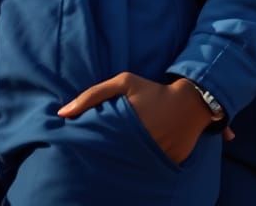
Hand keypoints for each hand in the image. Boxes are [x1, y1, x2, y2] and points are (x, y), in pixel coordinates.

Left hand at [58, 73, 217, 164]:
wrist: (193, 99)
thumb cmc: (155, 90)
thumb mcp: (126, 82)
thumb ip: (93, 94)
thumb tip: (61, 113)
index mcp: (127, 129)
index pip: (99, 148)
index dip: (89, 151)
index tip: (83, 151)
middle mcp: (141, 146)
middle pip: (112, 162)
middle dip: (105, 160)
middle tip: (101, 157)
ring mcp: (156, 157)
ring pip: (131, 170)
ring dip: (123, 166)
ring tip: (118, 162)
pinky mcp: (170, 164)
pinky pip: (151, 173)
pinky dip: (143, 170)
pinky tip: (137, 165)